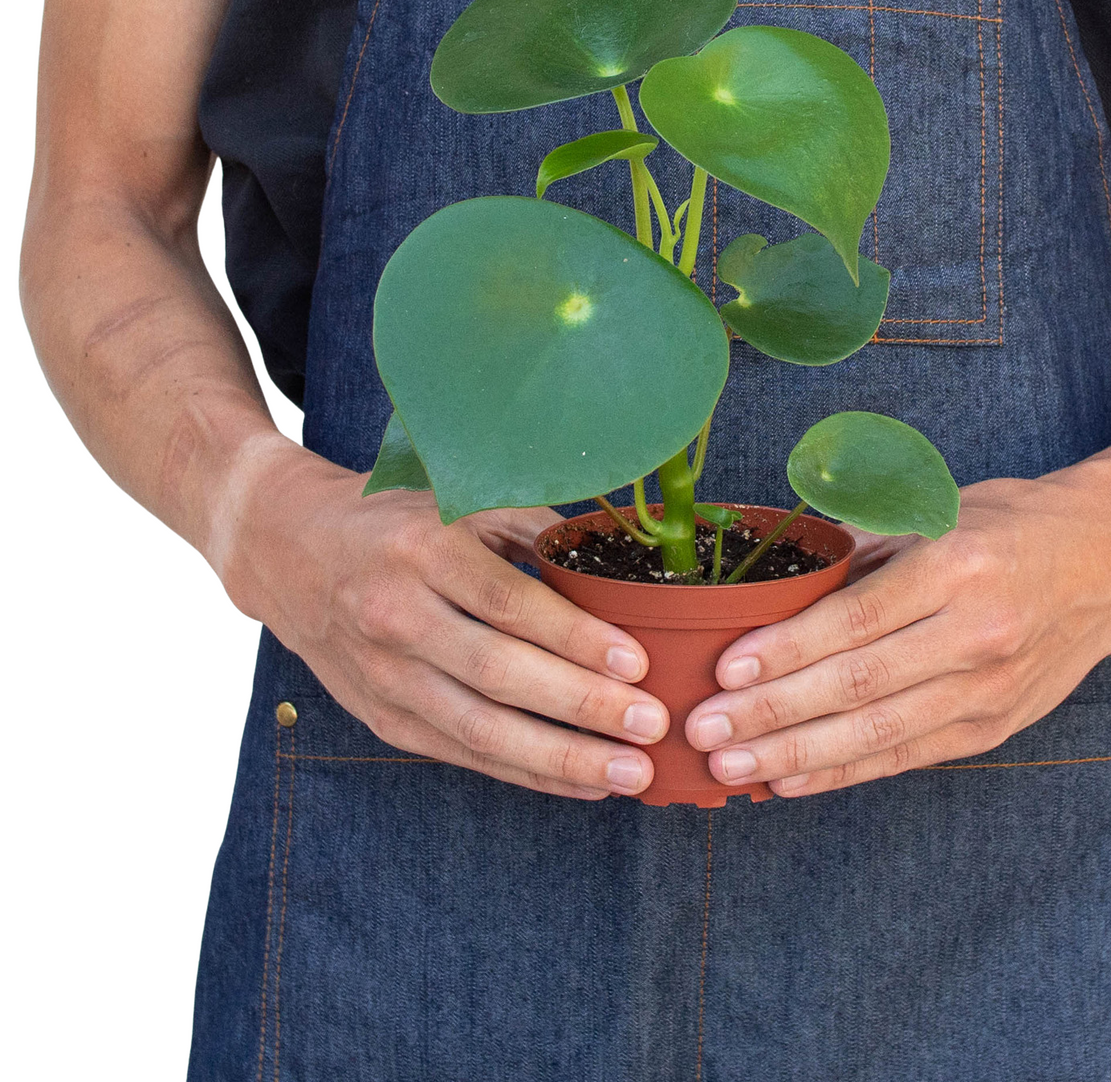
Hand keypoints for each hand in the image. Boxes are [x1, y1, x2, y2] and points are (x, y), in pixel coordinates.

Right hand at [212, 437, 669, 799]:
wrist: (289, 550)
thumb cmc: (395, 521)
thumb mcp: (459, 500)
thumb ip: (534, 529)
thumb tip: (615, 566)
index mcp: (422, 550)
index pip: (508, 604)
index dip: (575, 638)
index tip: (636, 662)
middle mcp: (396, 615)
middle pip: (498, 674)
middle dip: (582, 706)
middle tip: (651, 724)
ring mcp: (384, 674)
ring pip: (480, 730)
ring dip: (561, 758)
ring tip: (629, 771)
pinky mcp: (382, 717)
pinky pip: (463, 754)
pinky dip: (526, 772)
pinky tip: (582, 781)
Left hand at [684, 457, 1110, 796]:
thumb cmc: (1017, 523)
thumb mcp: (941, 510)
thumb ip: (864, 549)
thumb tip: (783, 580)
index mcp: (958, 568)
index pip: (854, 620)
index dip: (785, 651)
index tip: (725, 668)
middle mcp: (978, 634)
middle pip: (857, 685)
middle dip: (772, 713)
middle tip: (705, 729)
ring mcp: (991, 688)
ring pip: (878, 734)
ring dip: (796, 754)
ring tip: (730, 766)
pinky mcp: (996, 725)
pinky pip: (908, 756)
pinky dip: (845, 772)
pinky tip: (791, 779)